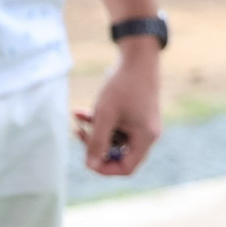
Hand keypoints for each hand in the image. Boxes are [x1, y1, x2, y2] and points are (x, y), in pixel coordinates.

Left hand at [78, 38, 163, 177]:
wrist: (138, 57)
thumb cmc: (123, 86)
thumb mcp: (105, 115)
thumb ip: (97, 142)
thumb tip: (90, 165)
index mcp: (145, 138)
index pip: (126, 168)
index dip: (105, 168)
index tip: (87, 160)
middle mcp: (147, 134)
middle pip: (118, 154)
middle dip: (95, 145)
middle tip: (79, 133)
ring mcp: (142, 124)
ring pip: (114, 139)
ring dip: (94, 131)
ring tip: (78, 117)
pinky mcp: (136, 115)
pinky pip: (116, 127)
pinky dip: (100, 121)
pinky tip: (82, 111)